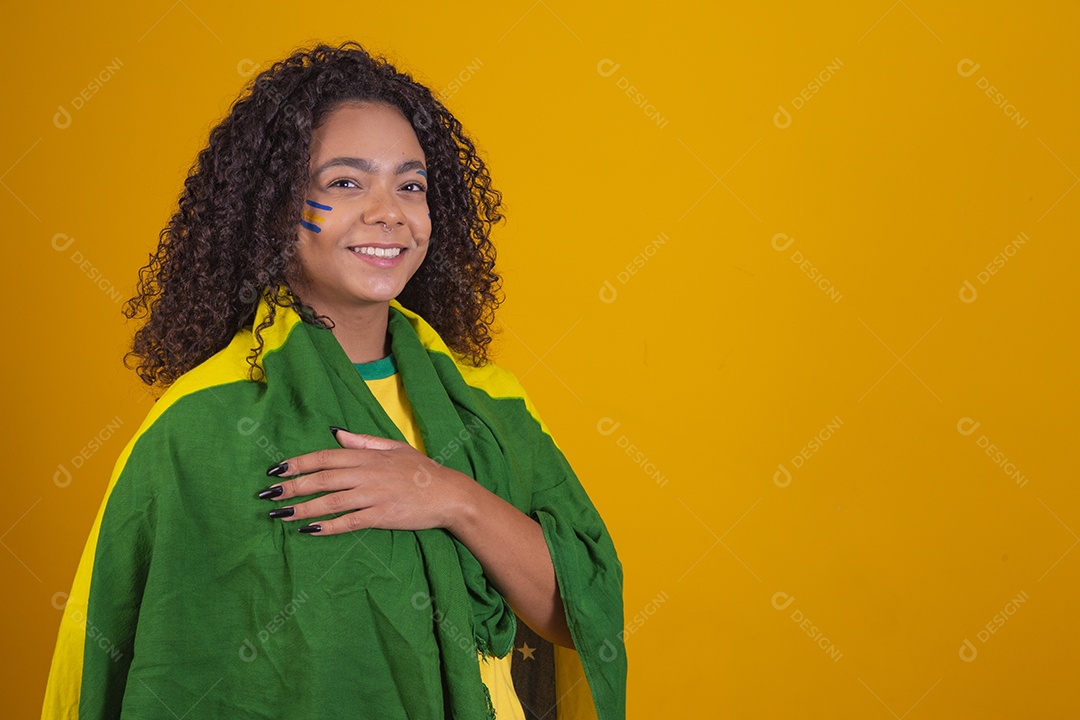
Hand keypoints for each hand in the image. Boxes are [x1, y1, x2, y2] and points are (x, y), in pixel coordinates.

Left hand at [258, 429, 467, 535]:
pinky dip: (328, 527)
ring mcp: (374, 495)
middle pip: (322, 479)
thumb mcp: (394, 448)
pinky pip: (349, 522)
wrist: (449, 493)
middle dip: (292, 486)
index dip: (298, 463)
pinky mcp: (382, 516)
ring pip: (331, 501)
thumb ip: (363, 441)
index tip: (276, 470)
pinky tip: (310, 531)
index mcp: (368, 456)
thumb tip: (336, 433)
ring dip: (303, 509)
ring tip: (280, 515)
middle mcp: (367, 473)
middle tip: (268, 495)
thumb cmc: (422, 470)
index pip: (325, 456)